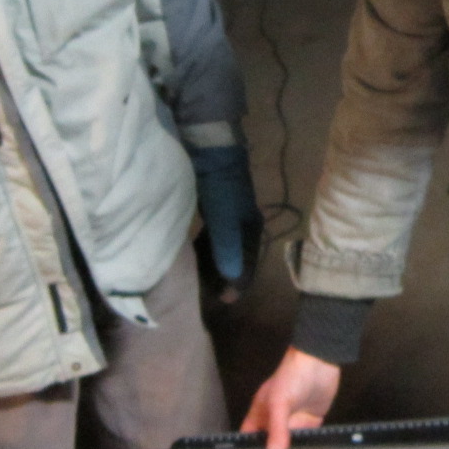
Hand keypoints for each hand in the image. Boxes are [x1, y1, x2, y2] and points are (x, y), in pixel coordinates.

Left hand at [190, 144, 263, 294]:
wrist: (209, 146)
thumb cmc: (219, 183)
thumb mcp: (223, 216)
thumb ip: (225, 247)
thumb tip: (232, 280)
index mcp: (252, 226)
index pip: (249, 263)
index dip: (239, 283)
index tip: (226, 301)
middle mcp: (244, 223)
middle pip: (237, 258)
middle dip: (226, 277)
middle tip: (211, 296)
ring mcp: (229, 216)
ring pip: (224, 249)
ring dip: (215, 265)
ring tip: (202, 282)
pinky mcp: (214, 209)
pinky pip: (212, 238)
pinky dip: (206, 251)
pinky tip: (195, 258)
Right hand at [241, 347, 341, 448]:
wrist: (319, 361)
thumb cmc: (292, 376)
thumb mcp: (279, 403)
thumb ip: (276, 430)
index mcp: (261, 414)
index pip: (251, 438)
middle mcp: (275, 420)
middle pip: (272, 447)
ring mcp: (293, 422)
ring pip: (291, 447)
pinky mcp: (310, 422)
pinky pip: (307, 441)